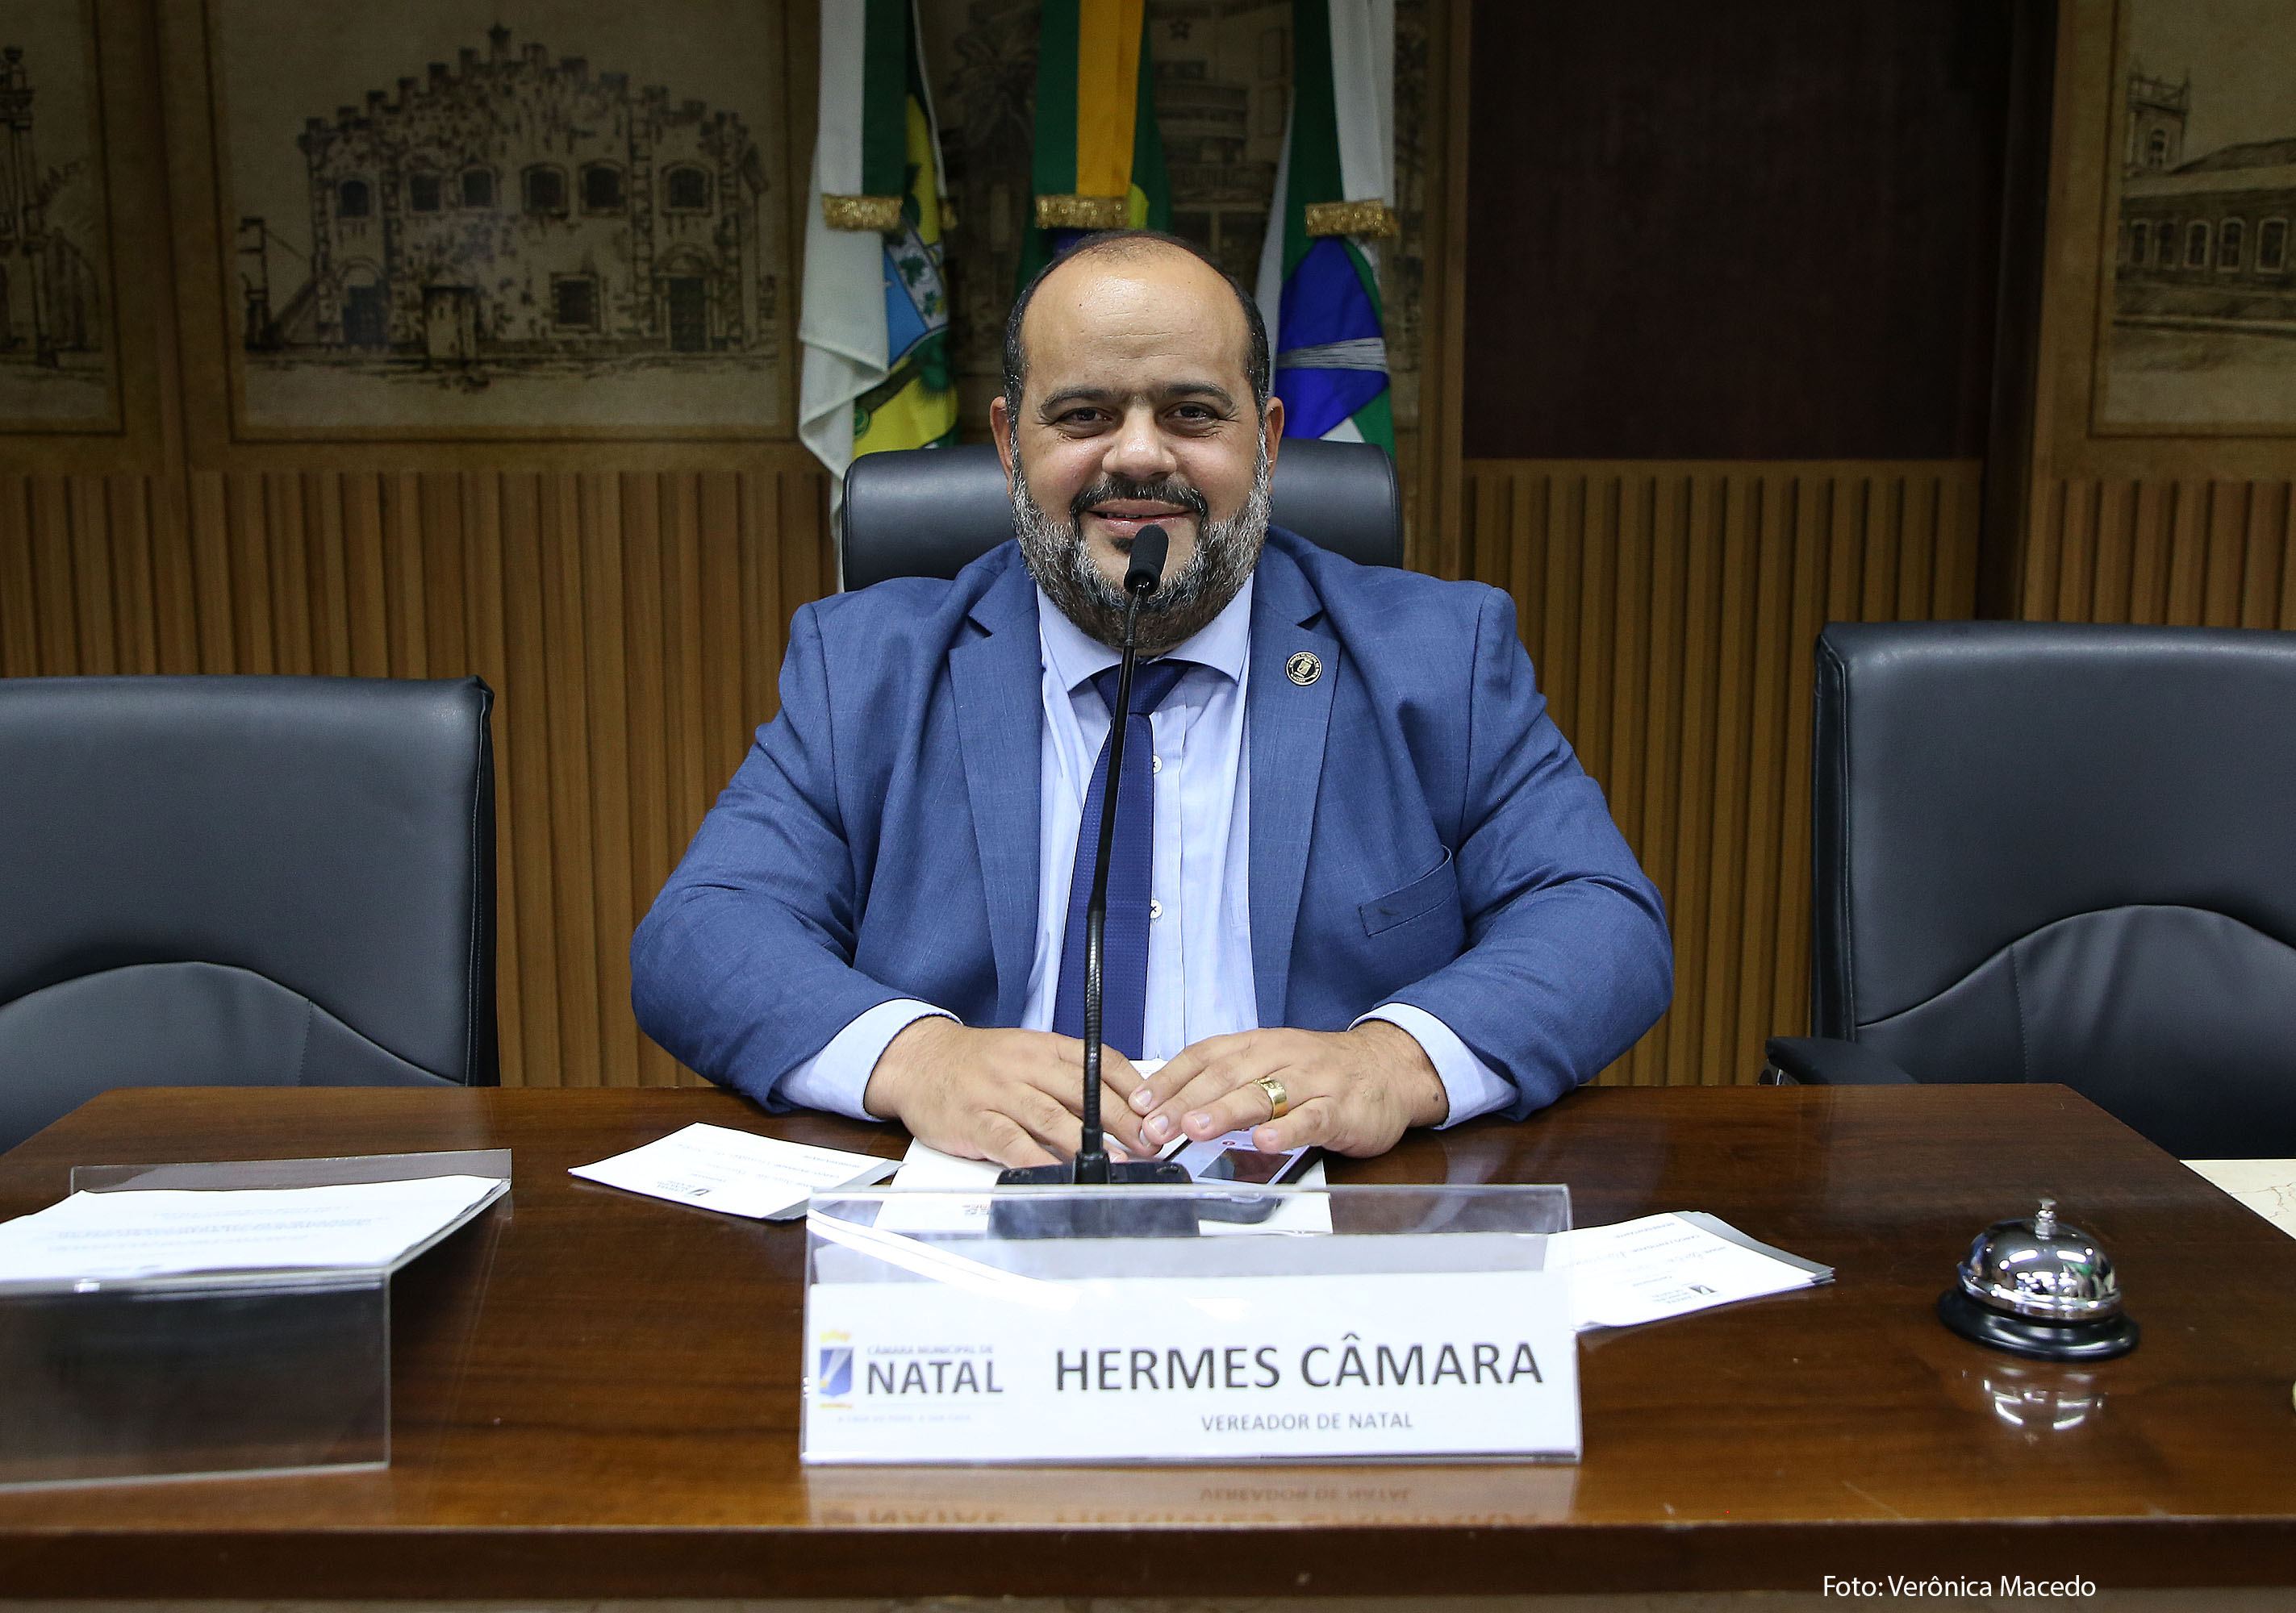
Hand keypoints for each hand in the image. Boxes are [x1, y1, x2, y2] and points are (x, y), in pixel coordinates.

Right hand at [862, 1018, 1153, 1168]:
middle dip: (1123, 1120)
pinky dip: (1036, 1160)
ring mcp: (999, 1092)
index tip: (1156, 1112)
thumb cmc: (979, 1063)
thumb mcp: (1026, 1054)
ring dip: (1088, 1143)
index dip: (1133, 1089)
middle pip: (1084, 1091)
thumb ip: (1067, 1076)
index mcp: (1044, 1047)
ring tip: (1115, 1162)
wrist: (918, 1061)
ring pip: (1051, 1117)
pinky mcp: (976, 1120)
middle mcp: (1025, 1066)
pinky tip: (1057, 1172)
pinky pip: (1011, 1142)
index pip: (1100, 1061)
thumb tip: (1120, 1104)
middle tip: (1148, 1142)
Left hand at [1127, 1022, 1449, 1156]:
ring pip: (1265, 1093)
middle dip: (1185, 1102)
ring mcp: (1313, 1081)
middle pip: (1226, 1076)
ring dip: (1226, 1111)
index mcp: (1259, 1043)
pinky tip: (1266, 1141)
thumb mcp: (1272, 1063)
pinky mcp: (1341, 1109)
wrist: (1390, 1068)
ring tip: (1195, 1128)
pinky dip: (1288, 1130)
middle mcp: (1282, 1056)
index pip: (1205, 1055)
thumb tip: (1170, 1108)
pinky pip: (1312, 1118)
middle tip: (1154, 1126)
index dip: (1169, 1078)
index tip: (1138, 1103)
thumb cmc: (1321, 1071)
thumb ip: (1229, 1082)